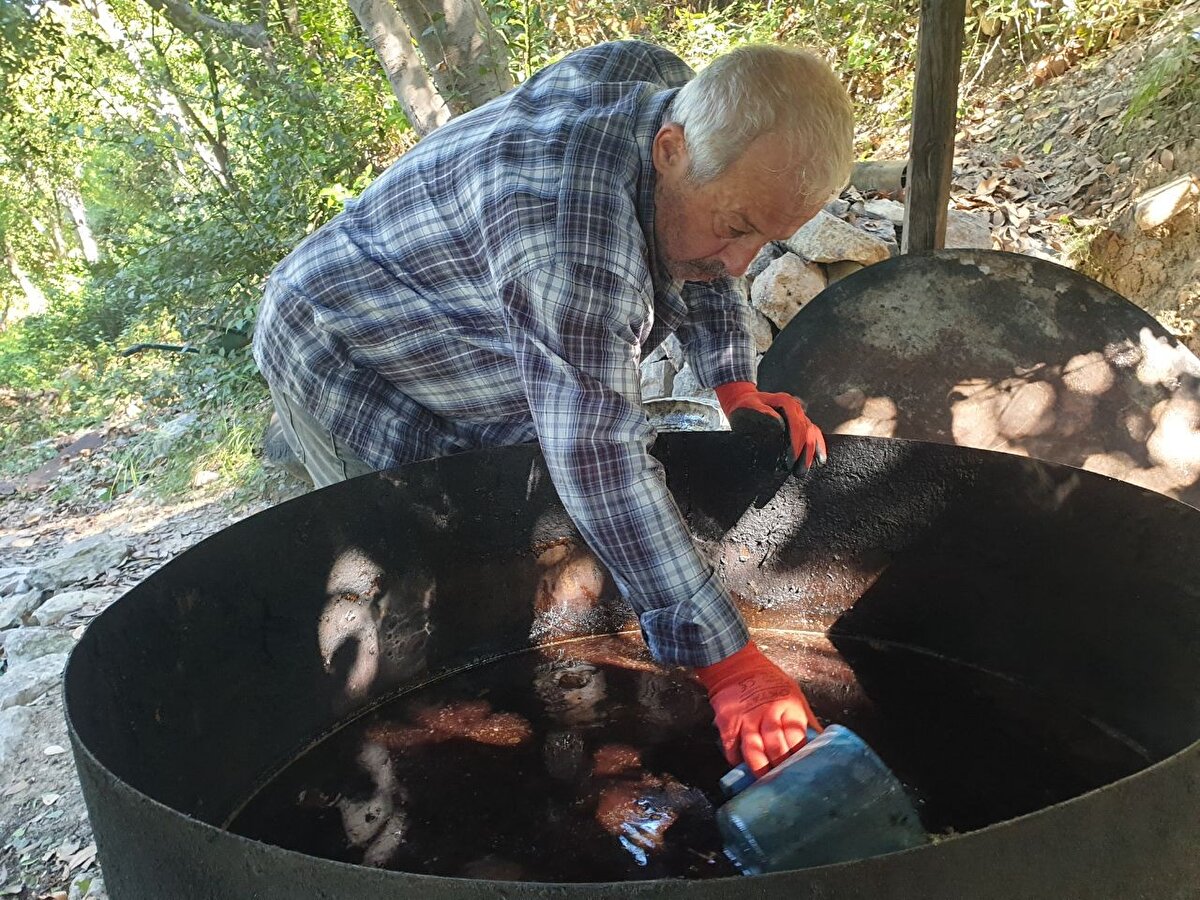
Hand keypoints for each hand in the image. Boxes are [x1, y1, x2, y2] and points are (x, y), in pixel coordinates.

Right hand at [695, 641, 820, 775]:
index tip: (802, 772)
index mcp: (789, 706)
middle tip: (784, 782)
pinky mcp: (728, 721)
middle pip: (777, 748)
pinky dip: (736, 759)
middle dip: (781, 768)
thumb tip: (822, 740)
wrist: (735, 662)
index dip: (800, 758)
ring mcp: (747, 718)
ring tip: (764, 782)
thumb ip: (805, 718)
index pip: (797, 739)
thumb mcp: (793, 693)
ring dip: (759, 769)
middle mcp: (768, 713)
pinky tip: (741, 766)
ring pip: (754, 750)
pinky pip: (732, 747)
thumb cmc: (767, 679)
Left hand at [714, 381, 826, 470]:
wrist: (743, 399)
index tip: (791, 460)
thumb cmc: (745, 405)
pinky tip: (820, 460)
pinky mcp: (800, 422)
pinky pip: (813, 433)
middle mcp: (796, 407)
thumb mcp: (751, 406)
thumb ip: (763, 412)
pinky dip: (818, 446)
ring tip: (803, 470)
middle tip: (798, 471)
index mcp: (786, 401)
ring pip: (812, 432)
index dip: (796, 443)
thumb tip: (780, 426)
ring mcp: (799, 414)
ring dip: (811, 452)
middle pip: (807, 430)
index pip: (797, 424)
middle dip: (804, 452)